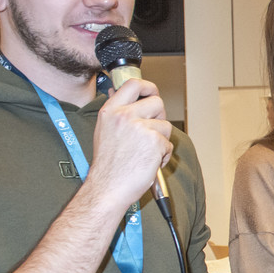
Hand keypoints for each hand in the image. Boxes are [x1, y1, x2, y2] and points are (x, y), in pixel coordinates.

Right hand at [86, 78, 171, 212]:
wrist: (107, 188)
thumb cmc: (107, 165)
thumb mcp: (104, 130)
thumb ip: (117, 112)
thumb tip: (120, 91)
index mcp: (110, 111)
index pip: (133, 84)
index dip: (148, 86)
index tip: (151, 93)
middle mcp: (124, 116)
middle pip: (157, 102)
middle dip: (160, 117)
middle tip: (152, 131)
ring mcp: (139, 128)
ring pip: (165, 125)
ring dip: (161, 140)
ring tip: (145, 153)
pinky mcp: (154, 142)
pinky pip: (168, 144)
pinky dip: (163, 156)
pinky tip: (149, 163)